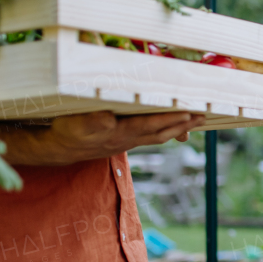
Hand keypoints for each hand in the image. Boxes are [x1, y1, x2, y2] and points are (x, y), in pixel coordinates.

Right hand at [40, 110, 203, 163]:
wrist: (59, 150)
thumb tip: (108, 119)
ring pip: (158, 135)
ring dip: (177, 128)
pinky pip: (151, 135)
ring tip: (195, 120)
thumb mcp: (74, 126)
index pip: (148, 124)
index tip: (188, 111)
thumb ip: (91, 122)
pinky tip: (174, 126)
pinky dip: (165, 129)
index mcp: (117, 133)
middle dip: (182, 124)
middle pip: (160, 132)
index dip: (168, 118)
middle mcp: (127, 139)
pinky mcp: (124, 140)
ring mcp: (127, 141)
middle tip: (203, 115)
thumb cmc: (66, 133)